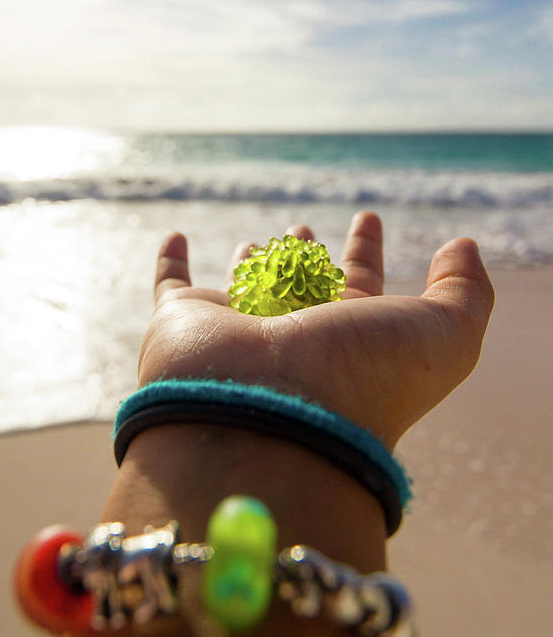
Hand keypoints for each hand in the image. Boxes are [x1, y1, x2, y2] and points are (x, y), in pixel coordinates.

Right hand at [138, 211, 493, 448]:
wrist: (265, 417)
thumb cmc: (360, 379)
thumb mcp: (442, 336)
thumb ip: (466, 292)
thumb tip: (463, 245)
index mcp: (346, 340)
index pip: (359, 287)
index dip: (365, 252)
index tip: (366, 218)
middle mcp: (290, 338)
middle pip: (300, 289)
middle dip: (307, 256)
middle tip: (306, 232)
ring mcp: (235, 331)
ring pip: (244, 288)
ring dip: (255, 263)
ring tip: (264, 240)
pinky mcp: (182, 323)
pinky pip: (171, 285)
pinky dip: (170, 261)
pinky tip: (175, 236)